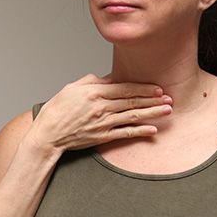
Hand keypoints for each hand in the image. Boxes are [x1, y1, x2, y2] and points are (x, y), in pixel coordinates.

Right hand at [27, 74, 171, 153]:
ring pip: (133, 116)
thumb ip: (92, 82)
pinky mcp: (102, 137)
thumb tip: (107, 79)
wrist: (47, 134)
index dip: (143, 88)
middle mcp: (101, 107)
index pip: (124, 88)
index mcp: (94, 92)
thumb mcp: (72, 88)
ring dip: (152, 113)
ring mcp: (102, 123)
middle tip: (169, 97)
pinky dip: (140, 131)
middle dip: (153, 99)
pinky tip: (153, 130)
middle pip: (132, 101)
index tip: (157, 87)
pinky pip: (125, 133)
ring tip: (167, 110)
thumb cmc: (56, 110)